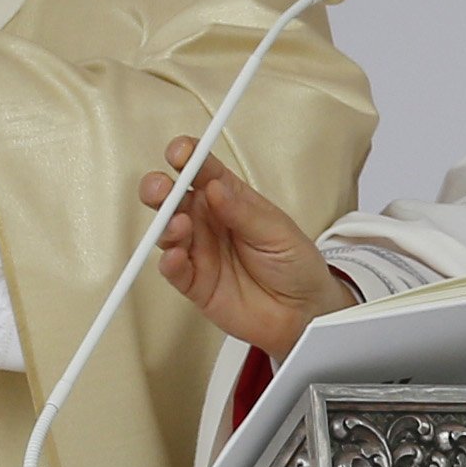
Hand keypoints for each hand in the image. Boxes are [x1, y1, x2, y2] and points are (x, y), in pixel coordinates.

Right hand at [140, 137, 351, 360]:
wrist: (304, 313)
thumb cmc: (295, 265)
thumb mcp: (277, 231)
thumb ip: (243, 212)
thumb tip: (214, 187)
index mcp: (230, 198)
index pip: (202, 170)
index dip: (188, 157)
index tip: (182, 153)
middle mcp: (209, 222)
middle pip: (173, 197)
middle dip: (161, 188)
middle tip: (163, 189)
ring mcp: (200, 251)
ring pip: (167, 231)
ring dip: (165, 224)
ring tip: (179, 225)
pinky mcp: (195, 283)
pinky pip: (174, 271)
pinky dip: (169, 262)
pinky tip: (175, 256)